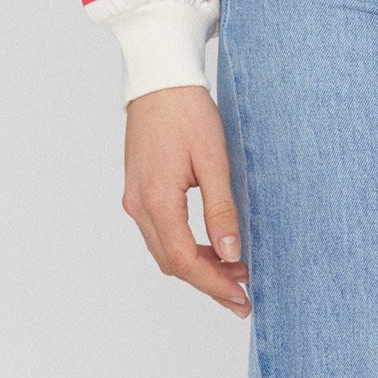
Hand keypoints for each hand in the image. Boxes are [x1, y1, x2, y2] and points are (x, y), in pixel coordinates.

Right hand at [121, 85, 250, 315]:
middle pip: (172, 262)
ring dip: (197, 266)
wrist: (159, 79)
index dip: (214, 285)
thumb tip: (231, 253)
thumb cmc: (187, 111)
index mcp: (157, 200)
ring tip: (233, 270)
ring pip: (164, 251)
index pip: (185, 261)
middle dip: (208, 282)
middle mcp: (139, 206)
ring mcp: (135, 199)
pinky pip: (160, 233)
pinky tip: (210, 245)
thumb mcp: (213, 159)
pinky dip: (185, 247)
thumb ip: (221, 209)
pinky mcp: (139, 191)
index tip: (241, 299)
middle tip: (243, 293)